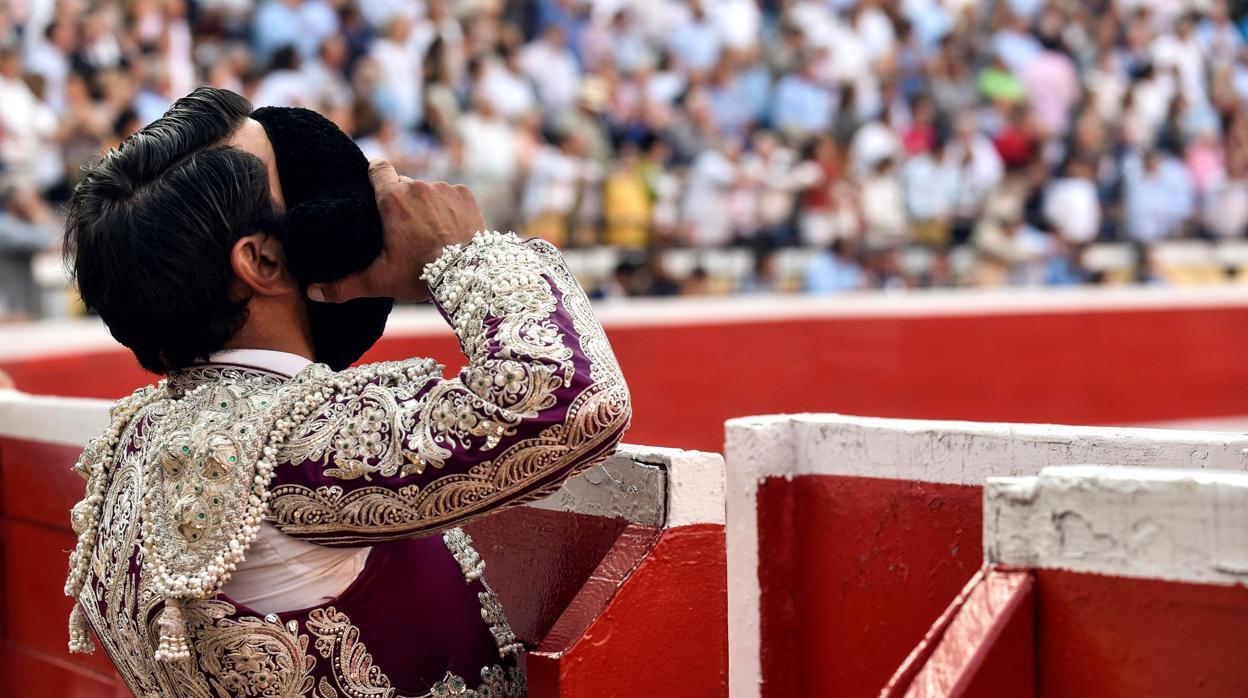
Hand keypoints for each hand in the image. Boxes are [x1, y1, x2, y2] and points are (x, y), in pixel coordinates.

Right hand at [307, 160, 485, 302]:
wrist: (470, 275)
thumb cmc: (421, 276)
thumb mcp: (379, 281)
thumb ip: (343, 286)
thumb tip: (312, 292)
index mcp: (392, 198)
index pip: (377, 167)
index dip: (374, 175)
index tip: (373, 187)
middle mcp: (418, 186)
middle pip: (403, 184)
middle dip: (402, 201)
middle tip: (402, 226)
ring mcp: (444, 188)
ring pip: (428, 191)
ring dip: (427, 205)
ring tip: (429, 232)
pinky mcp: (465, 195)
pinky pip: (451, 195)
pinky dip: (450, 208)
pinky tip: (450, 229)